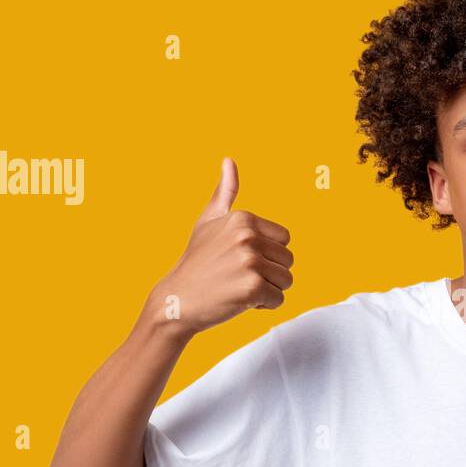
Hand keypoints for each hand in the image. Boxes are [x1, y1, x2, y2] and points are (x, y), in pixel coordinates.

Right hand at [148, 157, 293, 336]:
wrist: (177, 300)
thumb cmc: (196, 262)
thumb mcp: (208, 221)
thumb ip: (224, 193)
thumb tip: (229, 160)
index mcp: (244, 218)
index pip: (284, 239)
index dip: (268, 254)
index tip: (241, 259)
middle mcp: (248, 236)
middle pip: (288, 260)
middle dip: (270, 273)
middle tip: (239, 276)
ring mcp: (250, 261)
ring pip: (286, 280)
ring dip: (268, 290)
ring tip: (239, 287)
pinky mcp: (252, 287)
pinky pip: (278, 299)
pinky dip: (263, 306)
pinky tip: (238, 301)